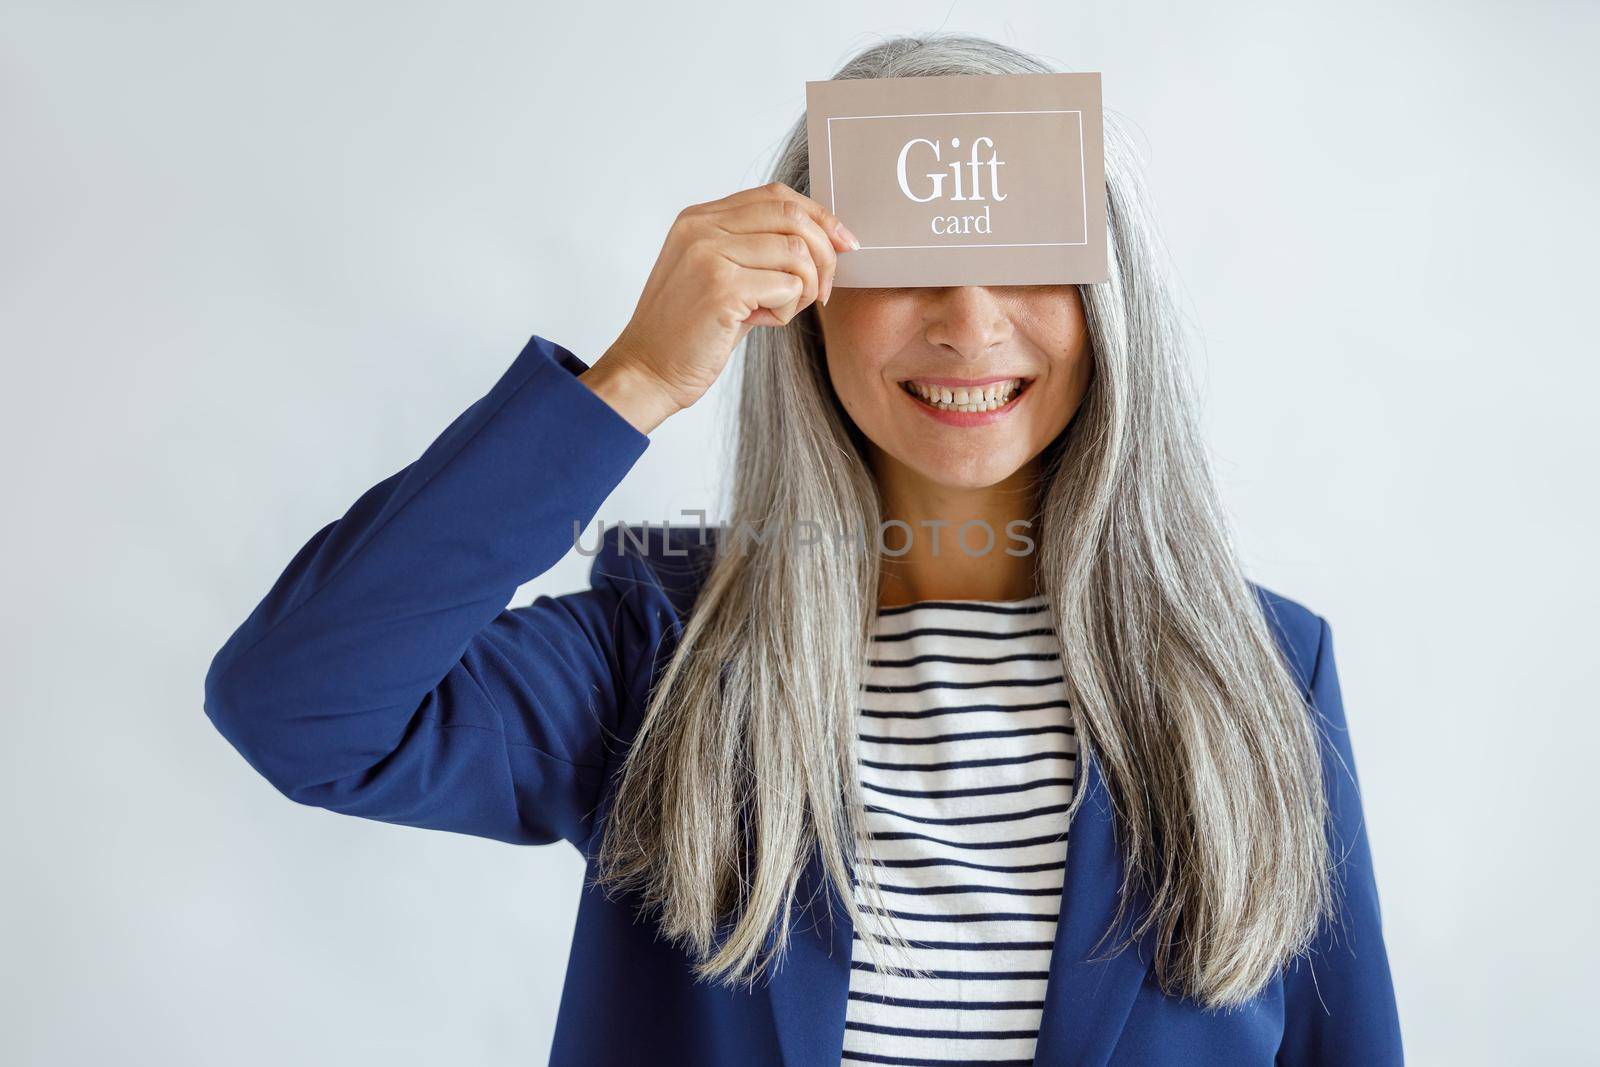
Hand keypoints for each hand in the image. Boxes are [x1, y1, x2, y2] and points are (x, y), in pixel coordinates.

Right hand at [580, 181, 859, 433]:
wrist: (647, 371)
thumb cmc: (688, 333)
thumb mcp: (720, 277)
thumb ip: (758, 252)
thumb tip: (823, 241)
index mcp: (699, 218)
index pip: (776, 196)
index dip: (819, 216)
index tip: (844, 244)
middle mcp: (701, 227)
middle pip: (793, 217)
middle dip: (825, 254)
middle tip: (823, 292)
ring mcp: (709, 254)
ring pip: (797, 253)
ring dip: (806, 288)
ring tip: (782, 312)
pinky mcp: (721, 287)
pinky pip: (788, 286)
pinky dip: (788, 311)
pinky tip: (763, 323)